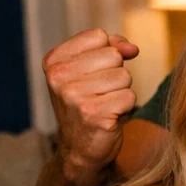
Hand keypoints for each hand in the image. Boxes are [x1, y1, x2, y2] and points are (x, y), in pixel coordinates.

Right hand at [43, 29, 140, 179]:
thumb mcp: (91, 70)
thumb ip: (112, 48)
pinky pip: (130, 97)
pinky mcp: (93, 113)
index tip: (97, 72)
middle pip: (114, 56)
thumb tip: (132, 49)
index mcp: (54, 60)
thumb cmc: (89, 104)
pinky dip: (126, 107)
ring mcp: (74, 95)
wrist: (80, 148)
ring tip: (105, 104)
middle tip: (101, 93)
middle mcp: (58, 76)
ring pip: (124, 76)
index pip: (99, 36)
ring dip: (122, 92)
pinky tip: (110, 116)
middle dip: (116, 74)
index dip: (109, 52)